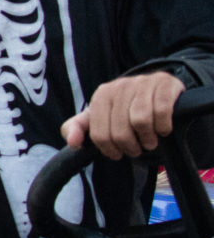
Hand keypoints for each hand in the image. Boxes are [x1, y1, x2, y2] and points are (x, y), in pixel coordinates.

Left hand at [63, 71, 186, 160]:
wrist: (158, 87)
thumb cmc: (126, 107)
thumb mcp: (100, 115)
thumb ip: (79, 127)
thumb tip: (73, 142)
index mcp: (102, 96)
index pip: (99, 134)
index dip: (110, 150)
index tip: (118, 153)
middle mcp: (120, 87)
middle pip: (121, 131)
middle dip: (130, 147)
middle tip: (137, 149)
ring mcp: (143, 84)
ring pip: (141, 122)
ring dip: (148, 140)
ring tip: (150, 141)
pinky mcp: (164, 85)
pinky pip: (161, 113)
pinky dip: (163, 127)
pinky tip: (163, 130)